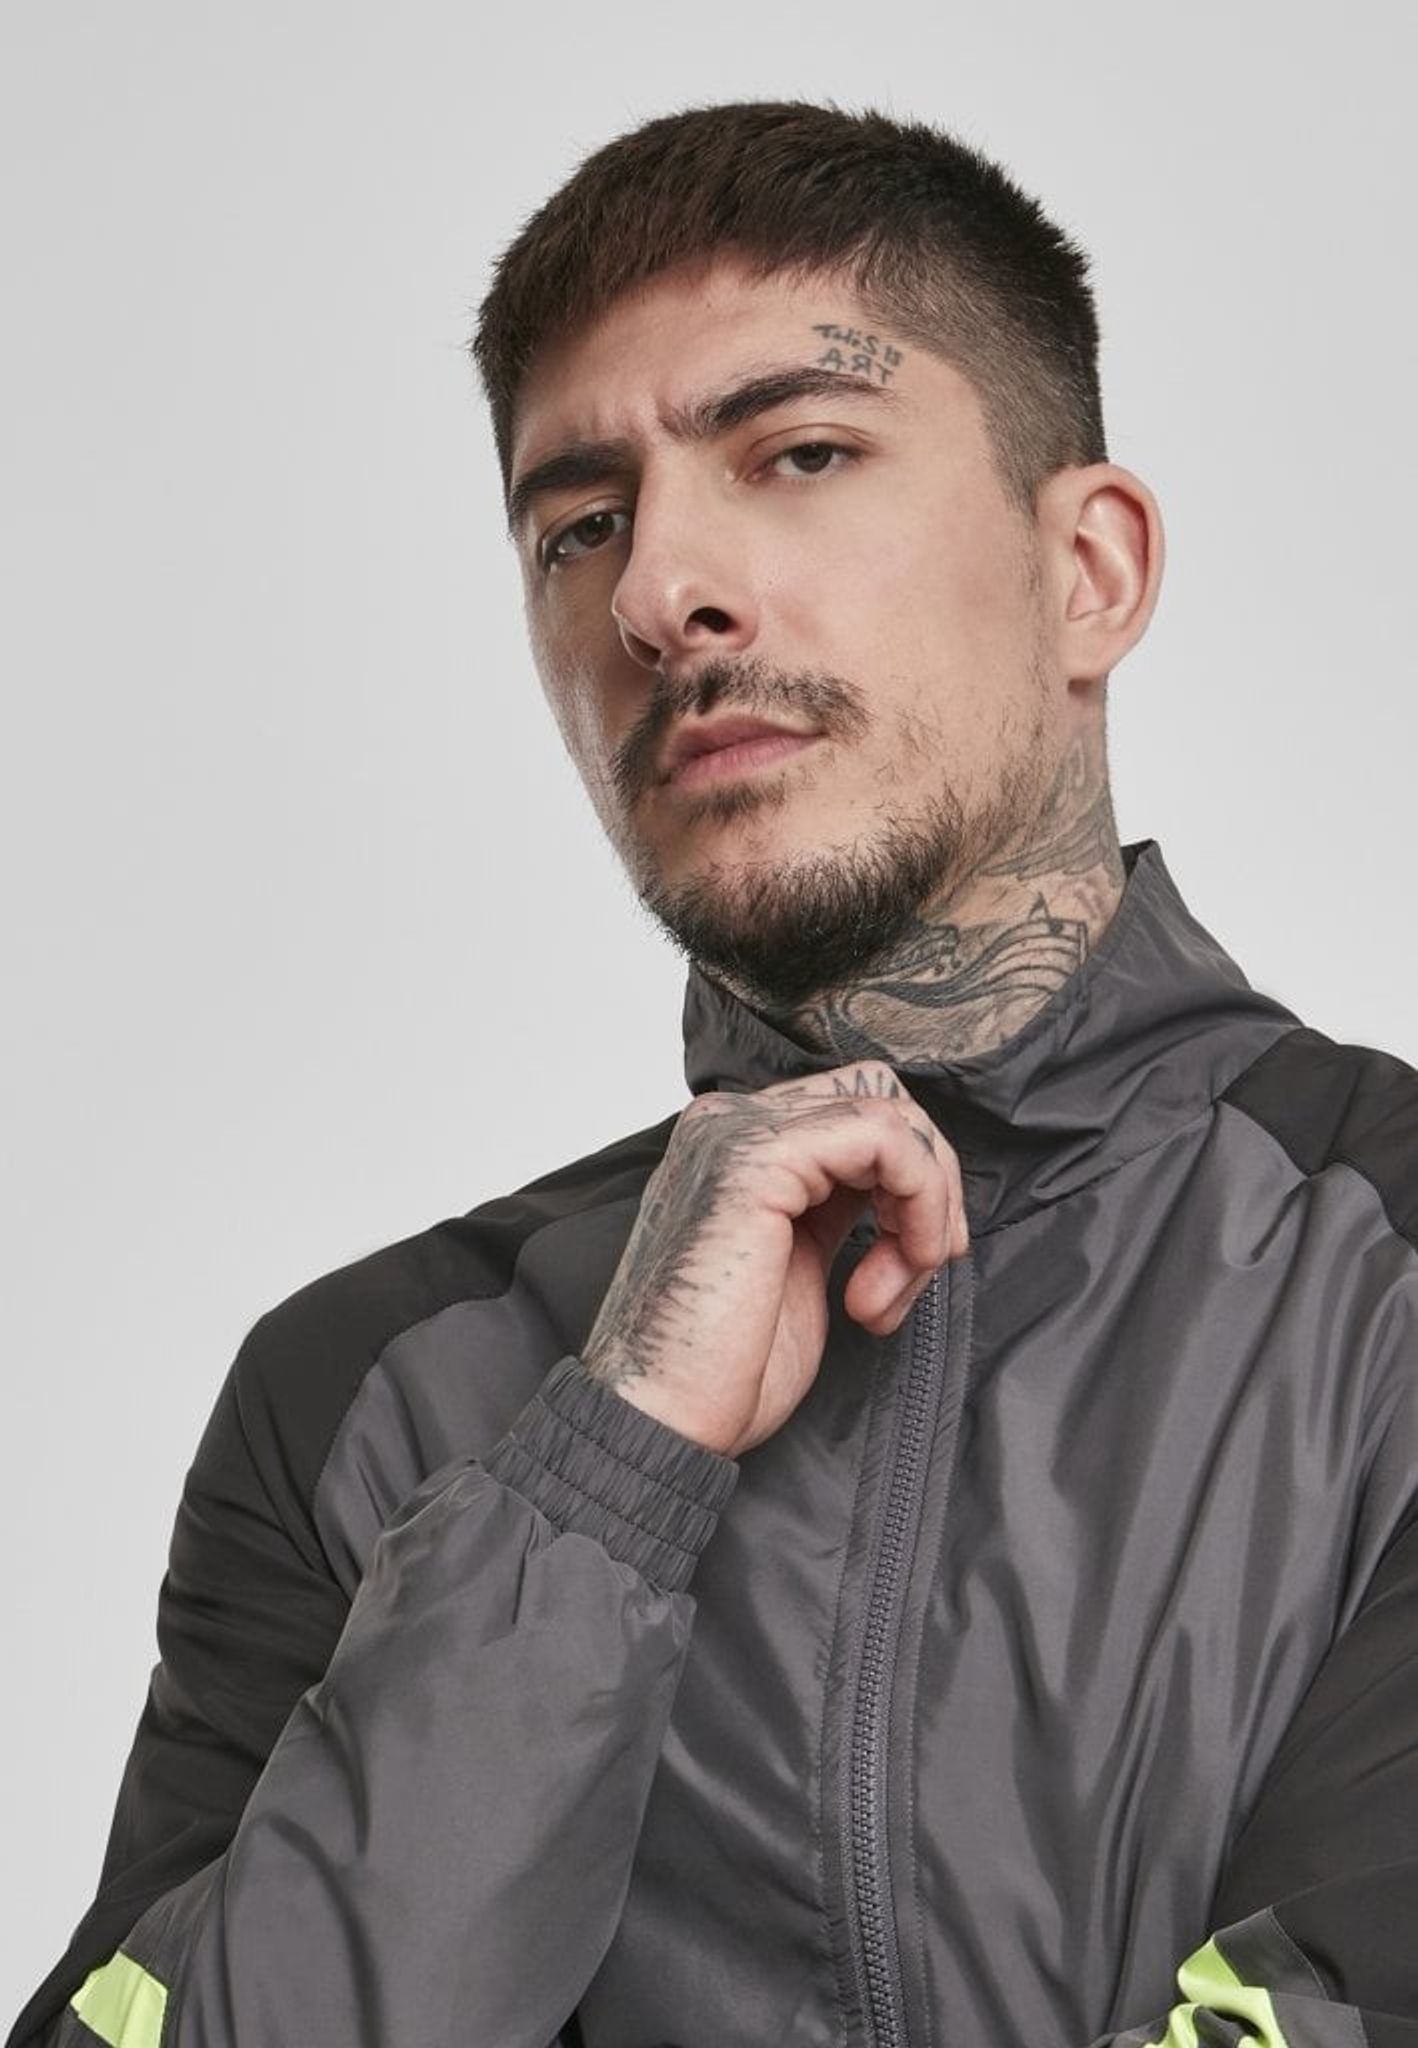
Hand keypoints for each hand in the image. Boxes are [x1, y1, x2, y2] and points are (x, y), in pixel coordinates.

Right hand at [581, 1063, 967, 1455]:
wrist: (662, 1422)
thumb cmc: (721, 1367)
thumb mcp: (798, 1264)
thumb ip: (834, 1207)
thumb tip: (901, 1183)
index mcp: (733, 1145)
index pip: (856, 1108)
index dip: (911, 1179)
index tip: (914, 1261)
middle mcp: (728, 1122)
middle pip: (881, 1096)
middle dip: (930, 1183)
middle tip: (920, 1265)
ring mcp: (737, 1133)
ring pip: (892, 1117)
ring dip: (926, 1208)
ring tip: (888, 1293)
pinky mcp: (756, 1161)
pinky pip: (887, 1142)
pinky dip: (919, 1207)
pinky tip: (889, 1277)